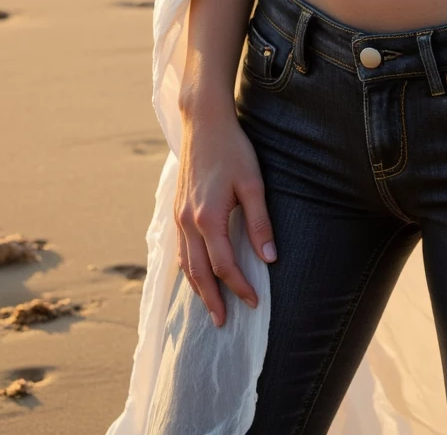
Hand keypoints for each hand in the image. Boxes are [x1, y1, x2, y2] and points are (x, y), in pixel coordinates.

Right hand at [174, 97, 275, 327]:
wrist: (203, 122)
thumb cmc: (233, 149)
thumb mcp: (253, 183)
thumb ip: (260, 222)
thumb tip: (269, 258)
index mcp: (208, 218)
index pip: (224, 265)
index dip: (239, 286)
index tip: (254, 302)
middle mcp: (188, 222)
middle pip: (199, 273)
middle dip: (212, 299)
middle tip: (223, 323)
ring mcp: (178, 216)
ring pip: (185, 263)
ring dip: (197, 288)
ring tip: (209, 306)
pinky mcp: (177, 208)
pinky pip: (180, 248)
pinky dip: (187, 267)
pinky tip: (194, 273)